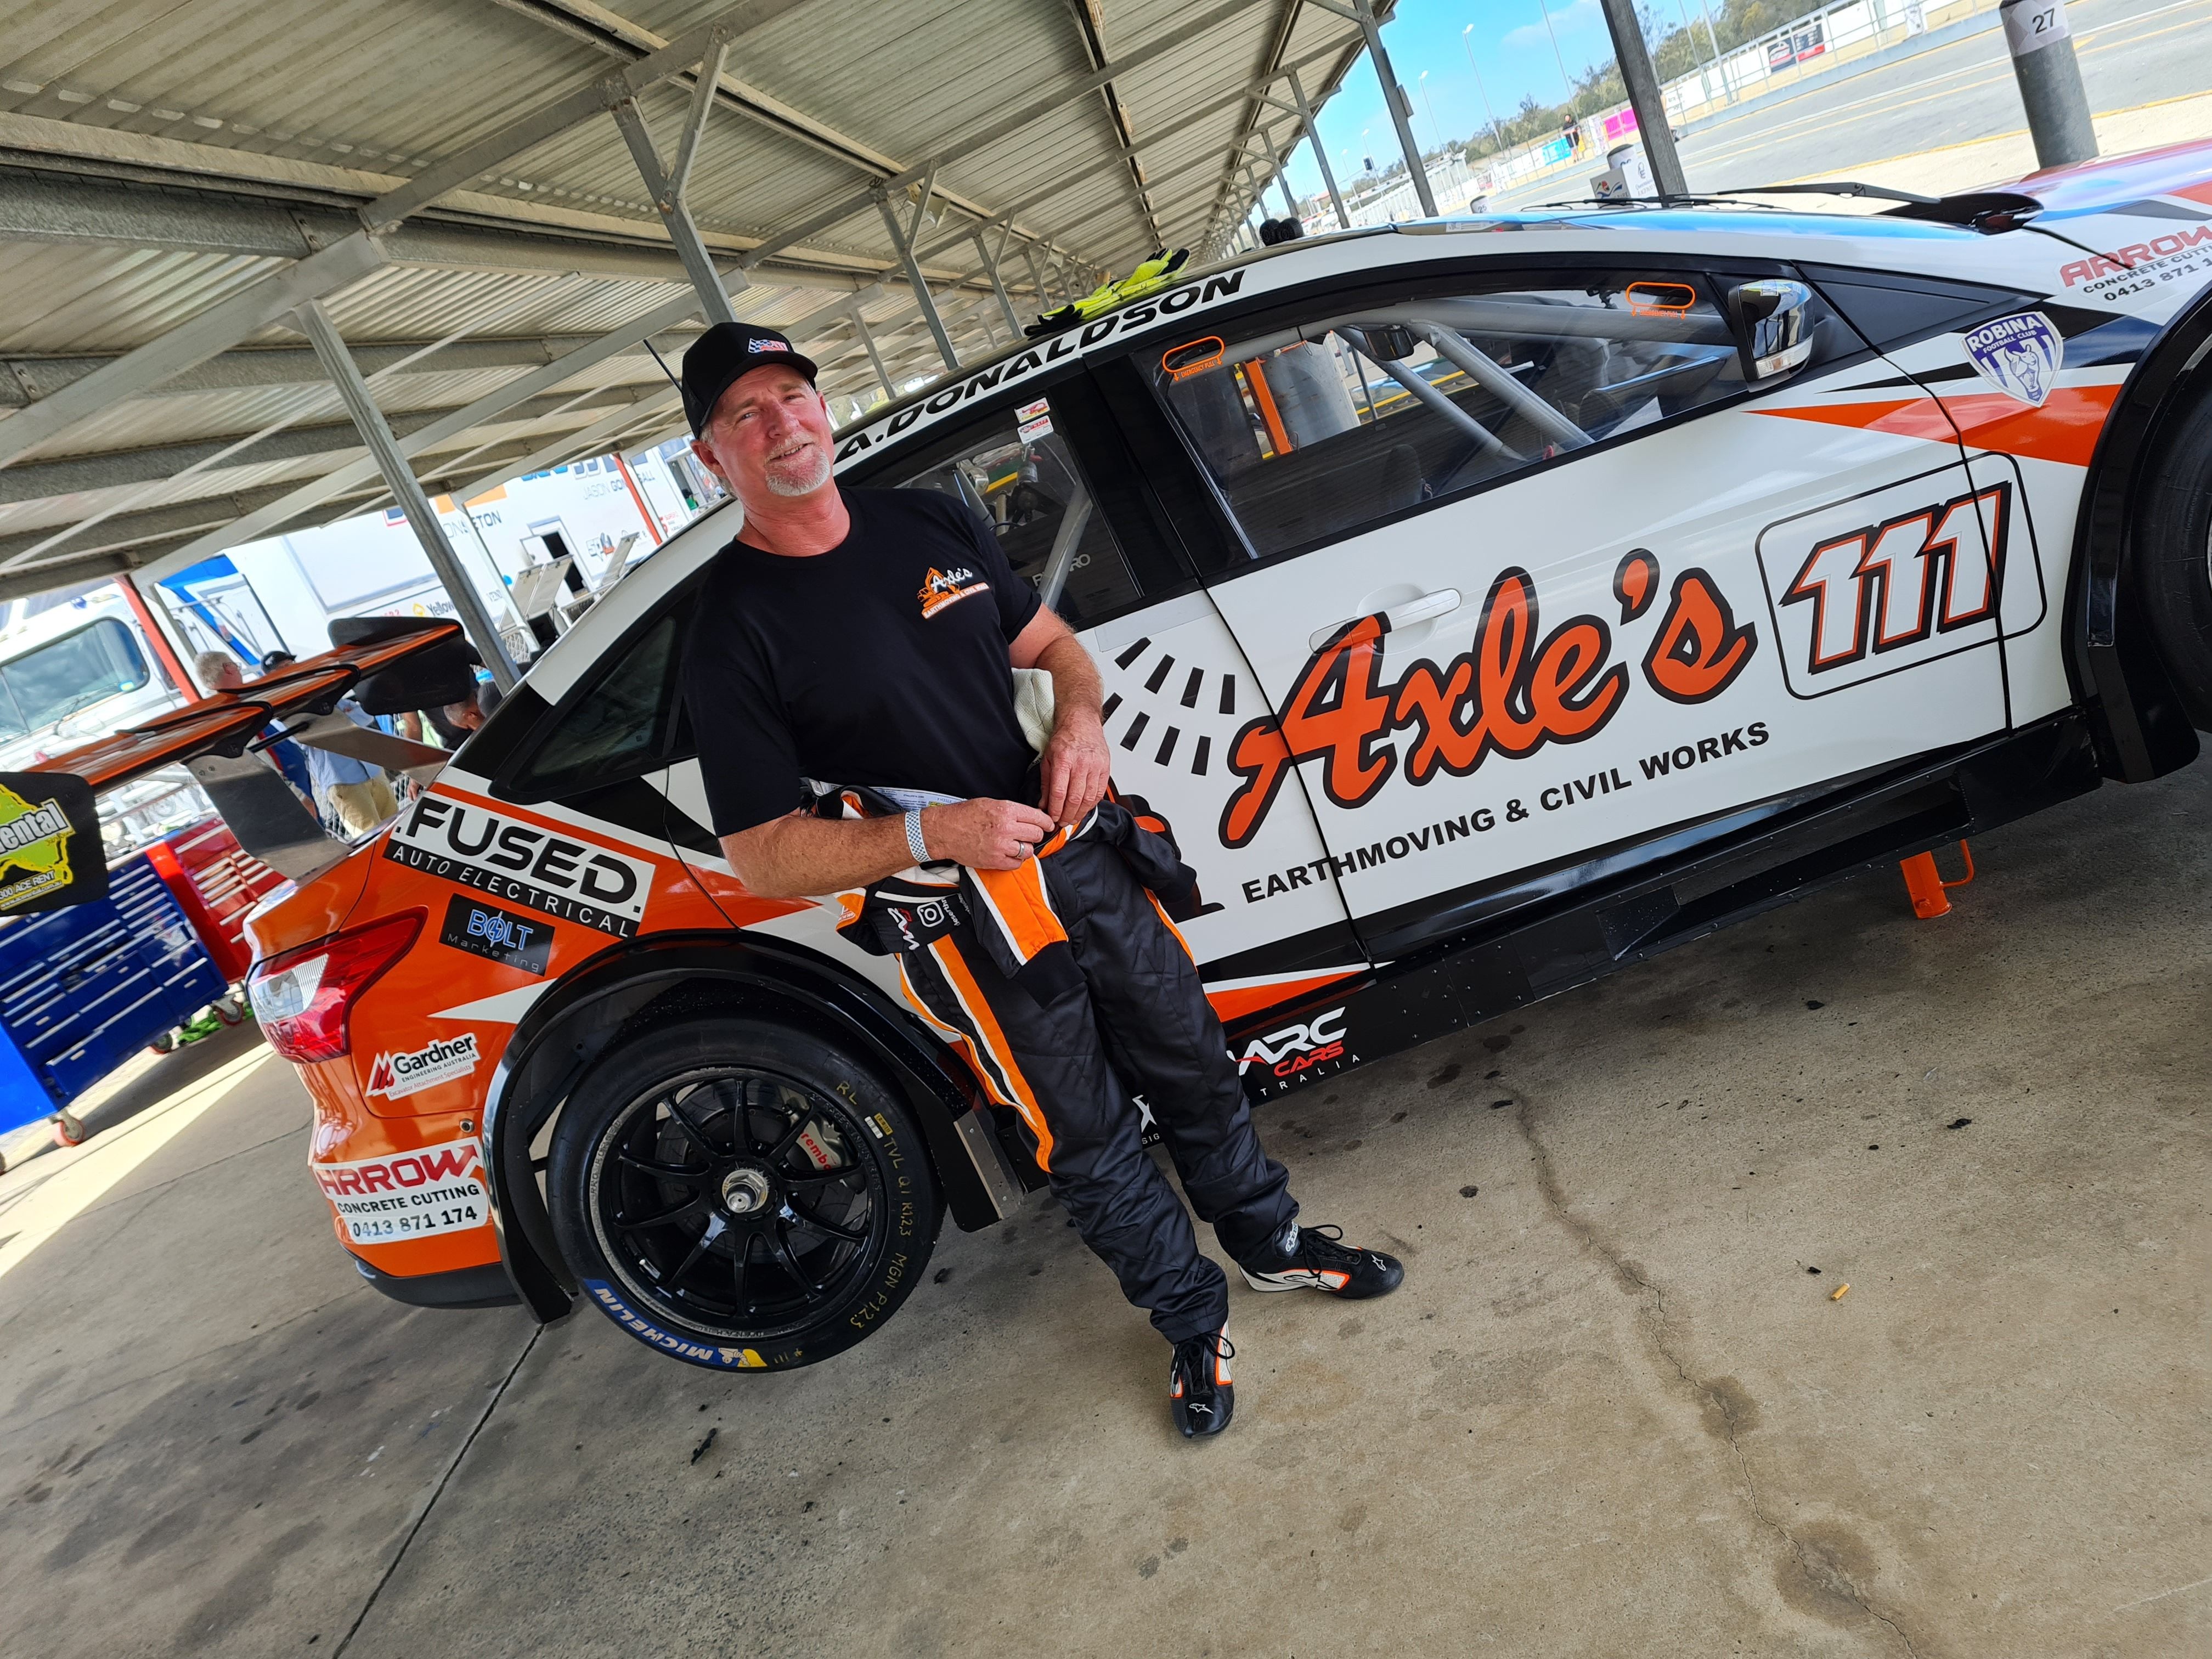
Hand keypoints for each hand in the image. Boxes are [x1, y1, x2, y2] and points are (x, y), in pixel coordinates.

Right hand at [921, 798, 1056, 870]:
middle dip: (1035, 835)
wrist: (944, 831)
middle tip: (1029, 835)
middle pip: (1036, 834)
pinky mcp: (994, 861)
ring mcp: (1000, 846)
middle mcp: (1005, 828)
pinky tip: (1009, 854)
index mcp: (1005, 810)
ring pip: (1028, 851)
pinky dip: (1015, 860)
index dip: (1046, 822)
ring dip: (1025, 848)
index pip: (1037, 817)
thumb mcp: (990, 803)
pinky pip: (1016, 864)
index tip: (1048, 825)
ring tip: (1016, 845)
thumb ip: (1011, 810)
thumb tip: (1031, 817)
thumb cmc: (964, 816)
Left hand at [1039, 709, 1111, 827]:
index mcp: (1064, 759)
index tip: (1053, 817)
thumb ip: (1046, 783)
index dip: (1056, 809)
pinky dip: (1091, 805)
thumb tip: (1044, 803)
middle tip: (1062, 822)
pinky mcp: (1105, 769)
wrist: (1082, 722)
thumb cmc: (1065, 738)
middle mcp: (1081, 763)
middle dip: (1067, 815)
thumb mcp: (1048, 758)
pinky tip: (1084, 809)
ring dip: (1080, 813)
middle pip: (1075, 798)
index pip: (1060, 792)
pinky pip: (1099, 793)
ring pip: (1089, 798)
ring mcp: (1095, 766)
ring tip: (1072, 819)